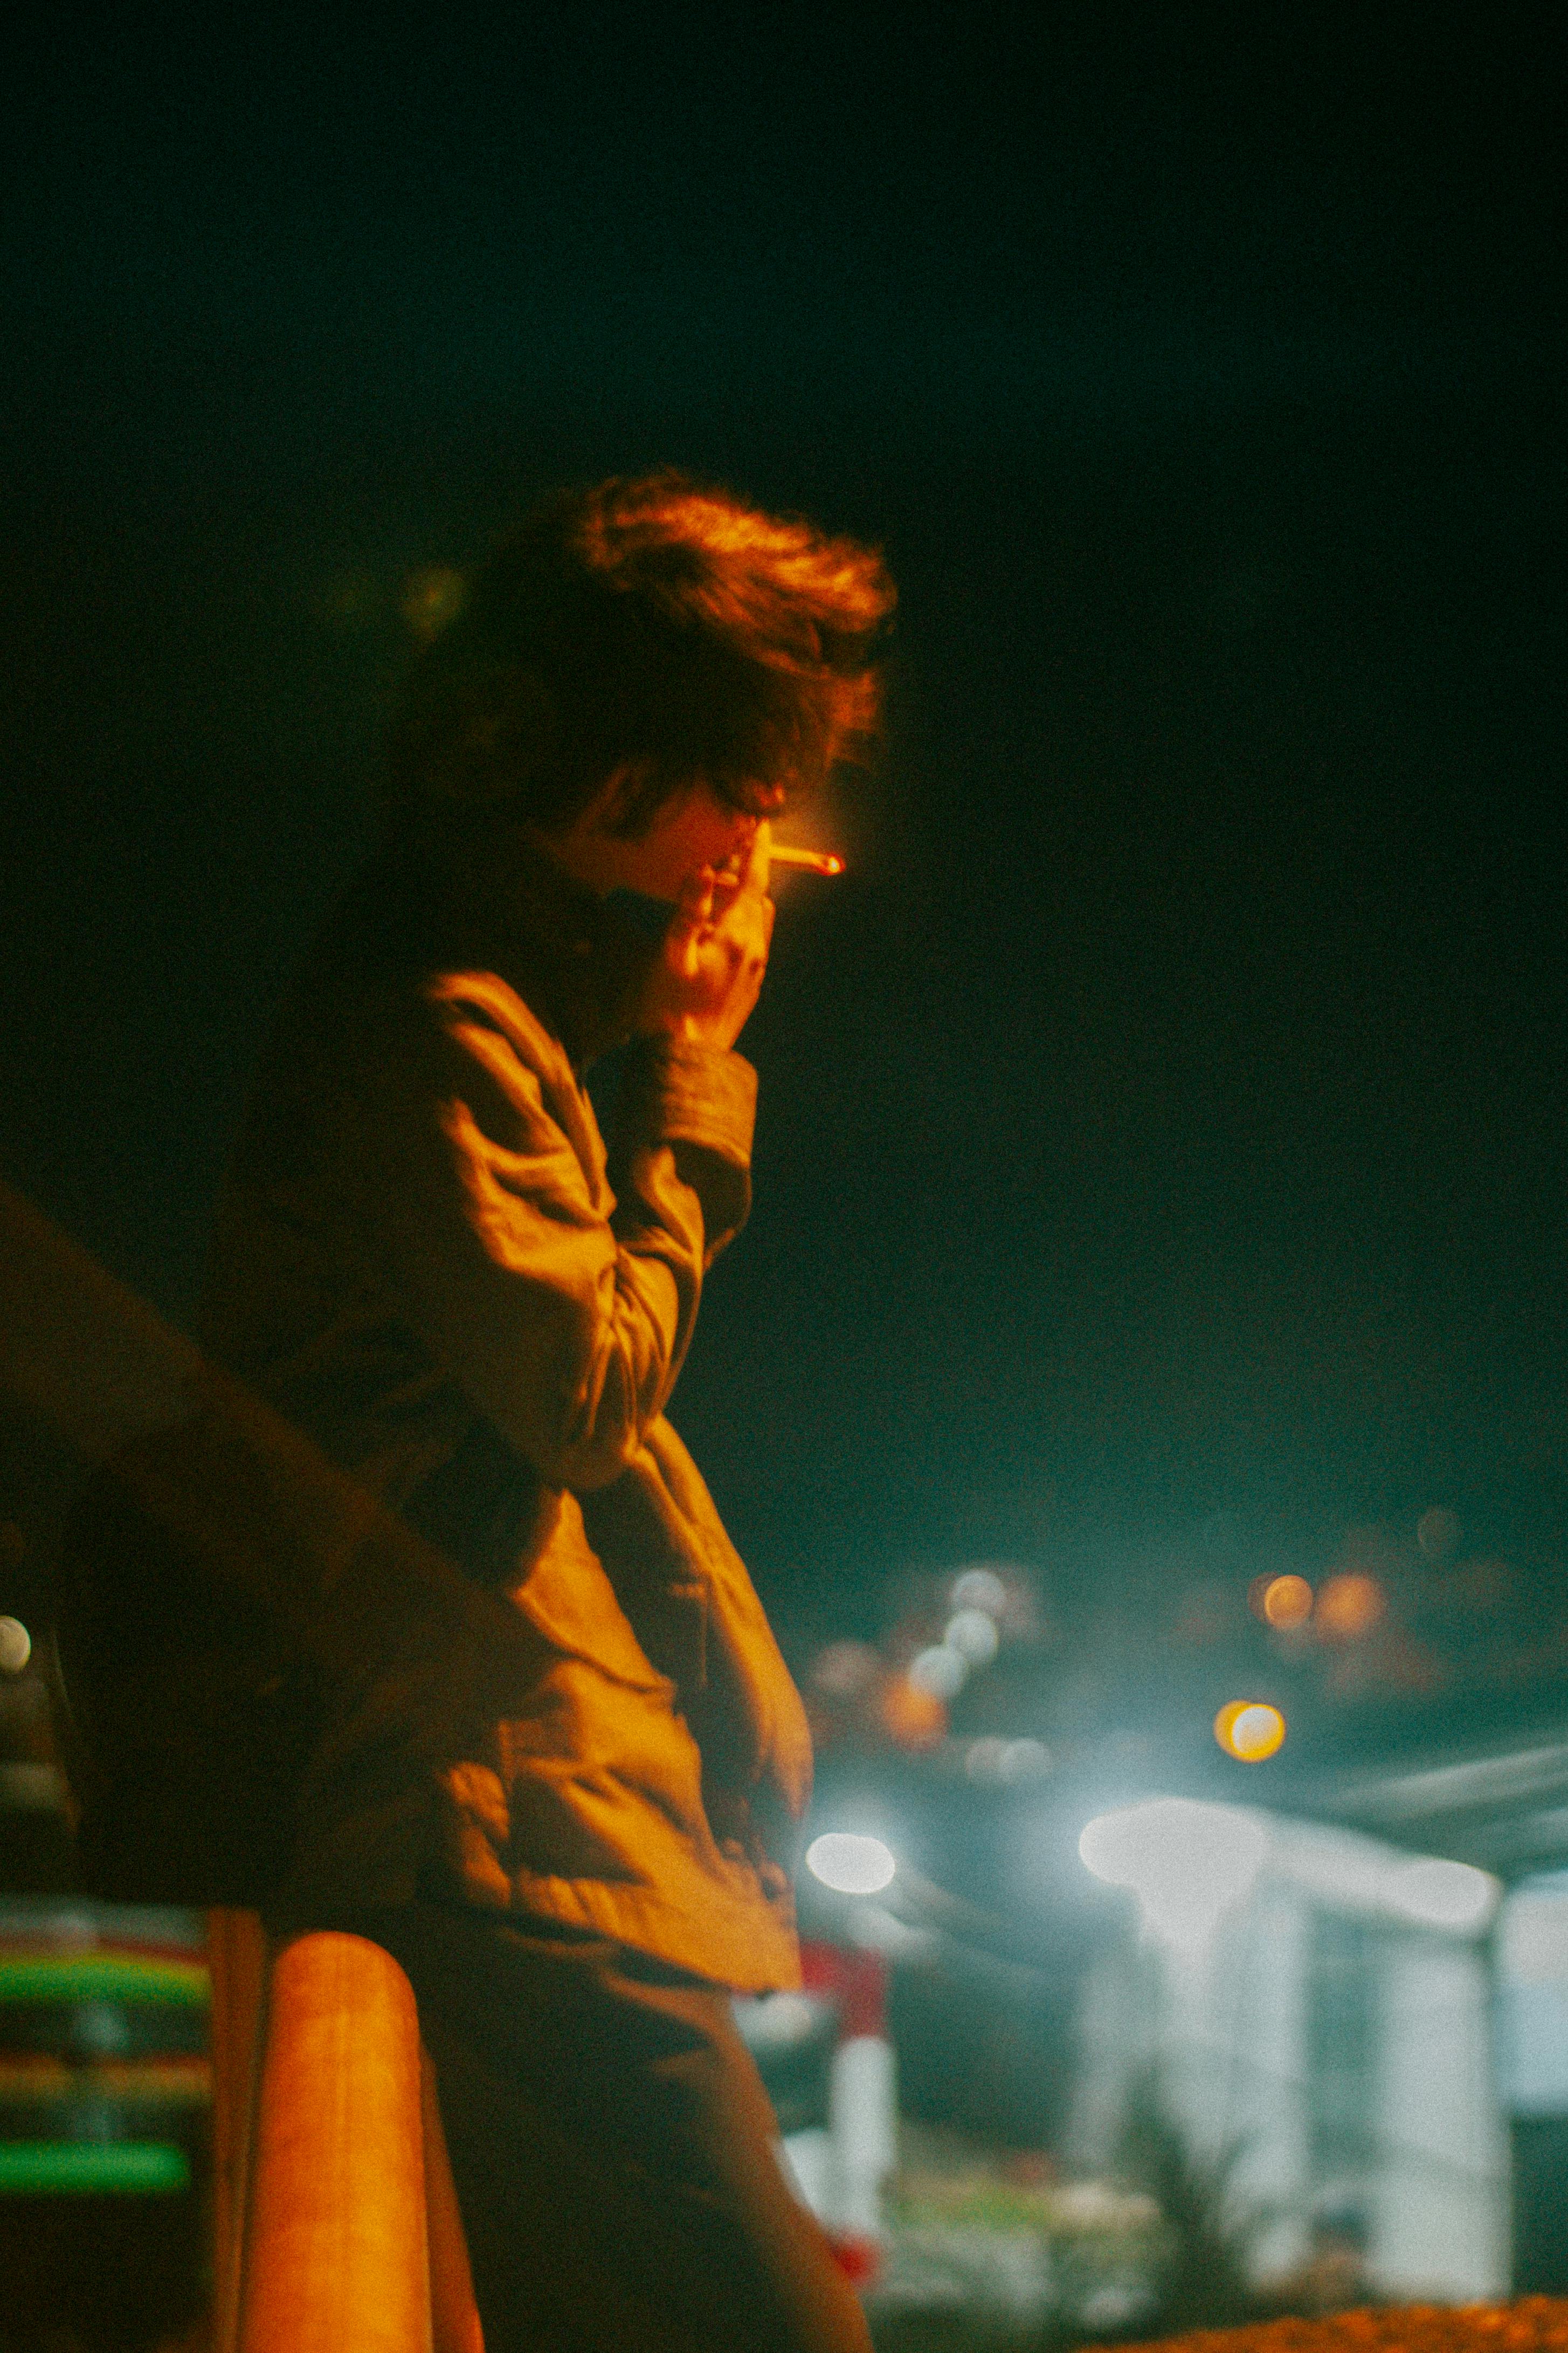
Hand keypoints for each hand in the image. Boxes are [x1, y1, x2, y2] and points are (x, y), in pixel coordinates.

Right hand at [635, 825, 774, 1049]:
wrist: (689, 1060)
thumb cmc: (668, 1006)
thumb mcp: (671, 953)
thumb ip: (689, 909)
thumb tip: (706, 869)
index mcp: (737, 935)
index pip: (753, 880)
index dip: (756, 849)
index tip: (761, 822)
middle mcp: (755, 948)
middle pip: (759, 896)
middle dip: (751, 869)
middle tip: (737, 846)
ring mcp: (757, 968)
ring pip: (762, 919)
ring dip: (750, 897)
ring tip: (731, 882)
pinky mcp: (752, 985)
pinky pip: (758, 941)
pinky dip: (748, 921)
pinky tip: (728, 926)